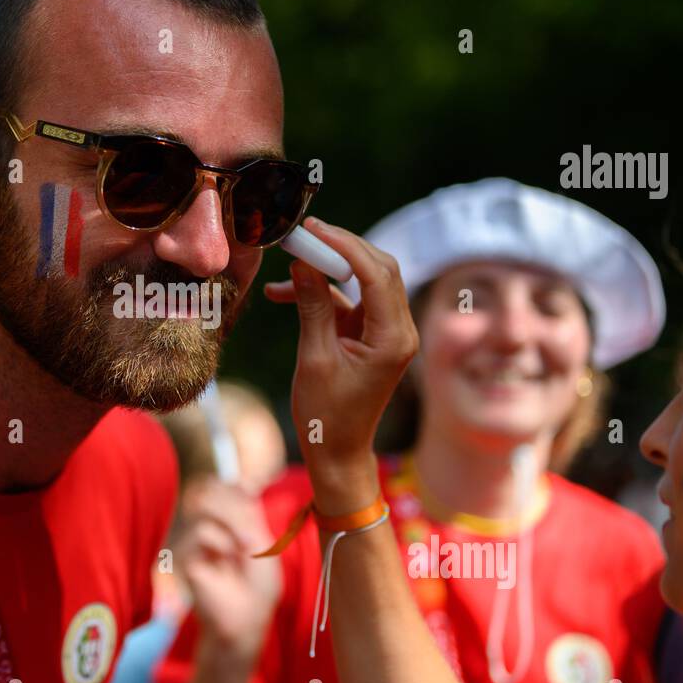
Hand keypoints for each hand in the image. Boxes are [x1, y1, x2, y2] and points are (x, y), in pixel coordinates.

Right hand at [175, 477, 282, 661]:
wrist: (246, 618)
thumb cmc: (259, 585)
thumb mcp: (261, 541)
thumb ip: (248, 512)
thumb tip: (242, 481)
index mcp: (229, 521)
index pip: (222, 486)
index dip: (235, 486)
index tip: (250, 497)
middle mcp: (210, 526)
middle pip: (210, 488)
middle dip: (234, 505)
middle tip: (249, 534)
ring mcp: (196, 539)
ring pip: (203, 504)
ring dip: (231, 521)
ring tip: (243, 546)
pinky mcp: (186, 554)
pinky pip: (201, 531)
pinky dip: (220, 541)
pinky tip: (225, 558)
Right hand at [265, 218, 417, 512]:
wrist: (338, 454)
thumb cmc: (326, 416)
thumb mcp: (314, 358)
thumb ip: (312, 307)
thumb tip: (303, 262)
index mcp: (393, 338)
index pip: (377, 274)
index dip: (345, 245)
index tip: (313, 228)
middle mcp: (399, 330)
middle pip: (378, 269)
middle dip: (340, 247)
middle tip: (304, 232)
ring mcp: (387, 333)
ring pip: (363, 282)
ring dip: (326, 270)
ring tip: (288, 261)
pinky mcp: (371, 337)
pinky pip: (350, 303)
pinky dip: (322, 295)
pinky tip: (284, 293)